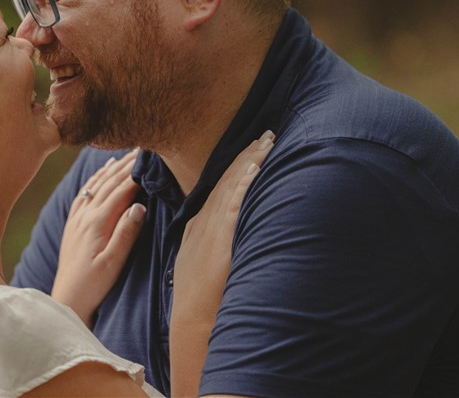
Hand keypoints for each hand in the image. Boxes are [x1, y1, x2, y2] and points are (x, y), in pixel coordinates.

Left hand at [52, 150, 145, 326]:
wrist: (67, 299)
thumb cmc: (94, 285)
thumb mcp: (113, 263)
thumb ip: (126, 233)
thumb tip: (140, 205)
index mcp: (98, 222)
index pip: (121, 190)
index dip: (137, 172)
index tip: (152, 156)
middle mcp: (85, 215)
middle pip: (109, 182)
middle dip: (127, 164)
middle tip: (145, 147)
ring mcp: (77, 217)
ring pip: (96, 183)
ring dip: (113, 167)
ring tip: (129, 153)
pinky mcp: (73, 223)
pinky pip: (85, 192)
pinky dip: (96, 177)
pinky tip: (103, 171)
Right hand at [169, 130, 274, 396]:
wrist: (191, 324)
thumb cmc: (201, 303)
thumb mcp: (199, 267)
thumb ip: (211, 247)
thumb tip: (227, 237)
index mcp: (196, 228)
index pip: (217, 188)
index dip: (234, 166)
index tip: (250, 148)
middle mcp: (202, 224)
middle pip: (225, 180)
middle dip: (245, 155)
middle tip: (265, 133)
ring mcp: (210, 230)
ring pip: (231, 186)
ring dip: (249, 162)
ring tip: (266, 141)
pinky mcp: (219, 240)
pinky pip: (234, 204)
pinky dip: (244, 183)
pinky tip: (256, 167)